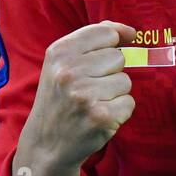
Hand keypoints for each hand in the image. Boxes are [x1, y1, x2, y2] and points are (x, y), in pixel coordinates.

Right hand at [13, 20, 136, 175]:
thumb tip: (130, 32)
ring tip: (93, 104)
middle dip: (110, 73)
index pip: (106, 32)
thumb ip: (92, 40)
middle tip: (89, 89)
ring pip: (125, 81)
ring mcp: (84, 95)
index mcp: (59, 52)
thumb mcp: (61, 63)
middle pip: (118, 58)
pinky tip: (100, 118)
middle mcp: (69, 72)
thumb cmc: (60, 97)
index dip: (118, 38)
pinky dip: (119, 112)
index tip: (122, 42)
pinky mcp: (100, 117)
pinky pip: (129, 103)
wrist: (46, 144)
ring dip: (115, 94)